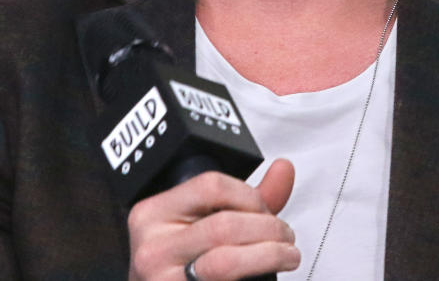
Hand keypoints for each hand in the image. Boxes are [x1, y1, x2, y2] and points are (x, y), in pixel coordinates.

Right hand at [127, 159, 299, 280]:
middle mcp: (152, 246)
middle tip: (285, 236)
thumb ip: (246, 199)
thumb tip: (284, 168)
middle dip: (268, 228)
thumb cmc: (183, 265)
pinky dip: (257, 276)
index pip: (210, 186)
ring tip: (287, 255)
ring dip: (270, 255)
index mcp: (153, 214)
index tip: (267, 210)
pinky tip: (270, 273)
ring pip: (226, 261)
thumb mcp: (205, 225)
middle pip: (224, 225)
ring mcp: (161, 278)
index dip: (251, 197)